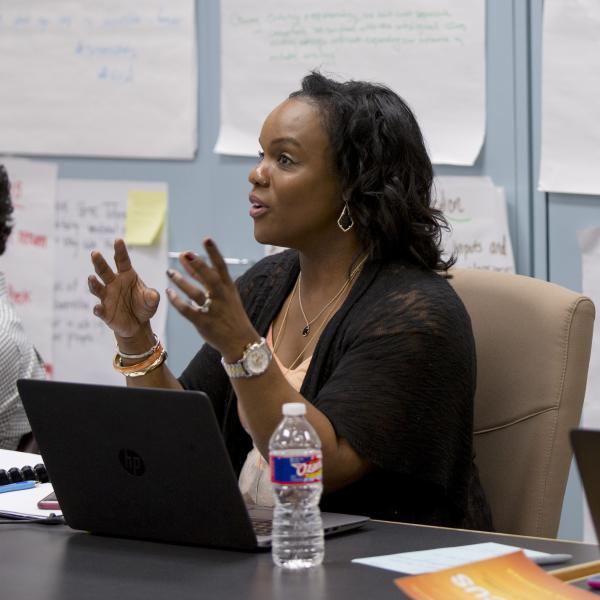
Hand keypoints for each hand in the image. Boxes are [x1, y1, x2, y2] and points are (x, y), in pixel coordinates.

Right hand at [88, 239, 159, 339]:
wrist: (138, 324)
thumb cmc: (144, 306)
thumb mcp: (152, 300)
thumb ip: (152, 296)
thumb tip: (153, 295)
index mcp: (126, 275)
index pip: (122, 260)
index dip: (120, 250)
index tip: (118, 240)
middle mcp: (114, 283)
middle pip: (104, 271)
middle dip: (99, 262)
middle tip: (94, 253)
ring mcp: (107, 297)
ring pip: (97, 288)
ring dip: (94, 283)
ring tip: (92, 278)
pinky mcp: (105, 312)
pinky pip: (99, 309)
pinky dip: (98, 309)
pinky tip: (98, 308)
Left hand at [165, 238, 257, 359]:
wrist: (241, 342)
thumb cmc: (231, 315)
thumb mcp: (225, 295)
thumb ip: (206, 279)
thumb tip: (190, 260)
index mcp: (228, 288)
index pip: (221, 267)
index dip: (214, 253)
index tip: (206, 239)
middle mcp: (221, 297)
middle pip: (210, 278)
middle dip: (198, 265)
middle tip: (185, 253)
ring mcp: (213, 310)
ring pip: (195, 293)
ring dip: (181, 282)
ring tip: (170, 272)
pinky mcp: (204, 323)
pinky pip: (187, 310)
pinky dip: (177, 301)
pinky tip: (169, 293)